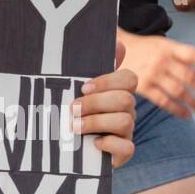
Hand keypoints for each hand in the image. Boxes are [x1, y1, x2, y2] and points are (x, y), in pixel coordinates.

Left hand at [72, 41, 135, 167]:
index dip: (108, 81)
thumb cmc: (72, 112)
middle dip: (95, 103)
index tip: (83, 87)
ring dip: (95, 122)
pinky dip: (109, 144)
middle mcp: (126, 110)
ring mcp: (126, 131)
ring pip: (125, 121)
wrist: (65, 146)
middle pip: (125, 99)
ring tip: (74, 126)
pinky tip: (93, 143)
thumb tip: (114, 41)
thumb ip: (86, 68)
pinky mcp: (123, 152)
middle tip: (72, 108)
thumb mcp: (73, 89)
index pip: (129, 78)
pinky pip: (127, 148)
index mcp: (117, 92)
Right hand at [121, 32, 194, 118]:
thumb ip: (183, 60)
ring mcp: (151, 74)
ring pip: (179, 92)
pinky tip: (187, 115)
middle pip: (189, 77)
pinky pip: (164, 101)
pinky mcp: (142, 86)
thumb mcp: (162, 47)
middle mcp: (161, 60)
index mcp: (168, 47)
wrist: (112, 49)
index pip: (193, 54)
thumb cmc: (143, 49)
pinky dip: (177, 110)